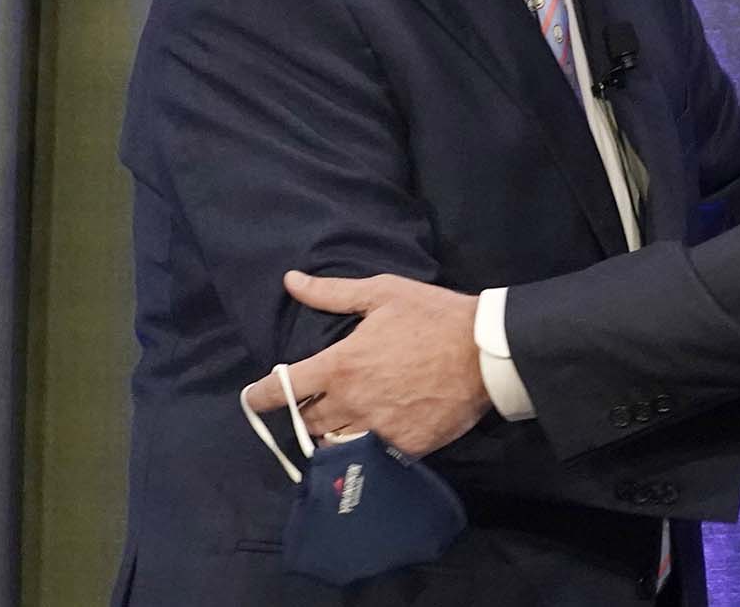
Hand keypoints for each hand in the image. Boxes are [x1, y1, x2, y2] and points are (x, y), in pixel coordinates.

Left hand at [240, 271, 488, 456]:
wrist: (485, 352)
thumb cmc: (433, 316)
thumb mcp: (383, 293)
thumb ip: (332, 293)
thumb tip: (291, 281)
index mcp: (340, 366)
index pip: (283, 389)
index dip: (262, 396)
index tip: (254, 398)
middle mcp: (351, 403)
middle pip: (307, 422)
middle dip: (304, 413)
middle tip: (314, 402)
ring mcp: (376, 429)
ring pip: (333, 445)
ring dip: (330, 435)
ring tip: (339, 424)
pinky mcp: (402, 447)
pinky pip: (368, 457)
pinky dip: (363, 450)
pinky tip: (370, 438)